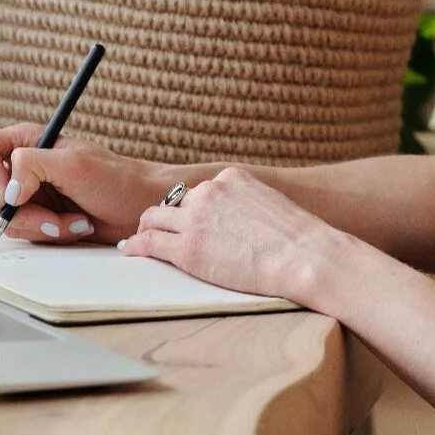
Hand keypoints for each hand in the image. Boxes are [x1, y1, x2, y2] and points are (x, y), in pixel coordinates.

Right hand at [0, 124, 162, 244]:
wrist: (141, 209)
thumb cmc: (116, 179)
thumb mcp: (73, 164)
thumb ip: (32, 166)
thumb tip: (5, 192)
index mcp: (23, 142)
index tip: (13, 191)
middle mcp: (20, 168)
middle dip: (20, 211)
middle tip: (48, 211)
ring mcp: (28, 197)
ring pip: (5, 221)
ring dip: (42, 225)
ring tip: (75, 219)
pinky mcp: (38, 220)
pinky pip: (25, 235)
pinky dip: (52, 234)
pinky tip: (76, 226)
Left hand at [118, 166, 339, 301]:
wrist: (304, 256)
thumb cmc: (299, 240)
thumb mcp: (271, 203)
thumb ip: (247, 204)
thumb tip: (241, 218)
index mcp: (230, 179)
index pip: (199, 191)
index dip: (190, 208)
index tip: (185, 219)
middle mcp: (209, 192)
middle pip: (173, 202)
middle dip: (165, 216)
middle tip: (155, 229)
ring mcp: (195, 220)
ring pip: (154, 218)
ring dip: (145, 229)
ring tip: (139, 239)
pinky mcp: (187, 248)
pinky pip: (149, 243)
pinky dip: (136, 246)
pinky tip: (130, 251)